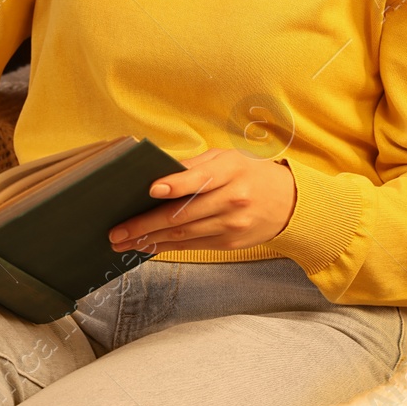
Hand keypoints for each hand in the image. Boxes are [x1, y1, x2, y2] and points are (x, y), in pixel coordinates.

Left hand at [107, 148, 296, 254]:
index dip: (175, 184)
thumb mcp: (227, 158)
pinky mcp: (230, 243)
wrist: (290, 202)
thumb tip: (155, 176)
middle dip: (146, 224)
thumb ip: (195, 167)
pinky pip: (192, 246)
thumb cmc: (250, 173)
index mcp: (231, 170)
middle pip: (183, 213)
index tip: (150, 189)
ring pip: (184, 234)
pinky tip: (147, 247)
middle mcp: (232, 199)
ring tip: (124, 243)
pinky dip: (167, 247)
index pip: (200, 179)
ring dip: (150, 240)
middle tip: (117, 231)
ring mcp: (232, 224)